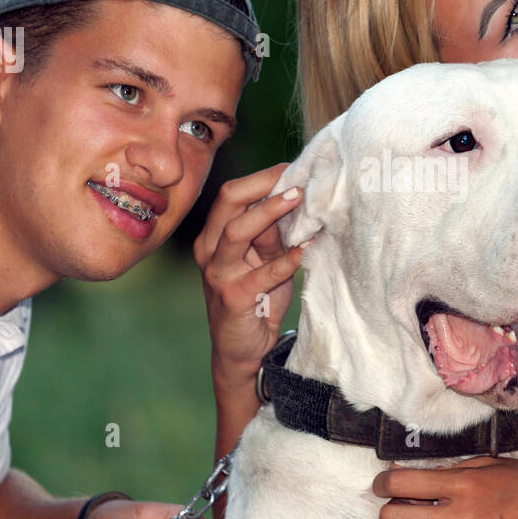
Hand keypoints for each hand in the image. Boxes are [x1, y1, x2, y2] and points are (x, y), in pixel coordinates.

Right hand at [193, 164, 304, 390]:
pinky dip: (287, 259)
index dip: (262, 177)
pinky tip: (307, 250)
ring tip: (299, 199)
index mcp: (215, 236)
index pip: (232, 194)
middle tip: (297, 178)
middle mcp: (210, 250)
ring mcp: (219, 273)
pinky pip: (262, 273)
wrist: (242, 351)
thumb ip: (272, 234)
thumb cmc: (256, 299)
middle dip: (264, 184)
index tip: (293, 168)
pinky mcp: (234, 297)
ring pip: (237, 230)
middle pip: (229, 201)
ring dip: (270, 212)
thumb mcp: (265, 260)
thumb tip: (295, 200)